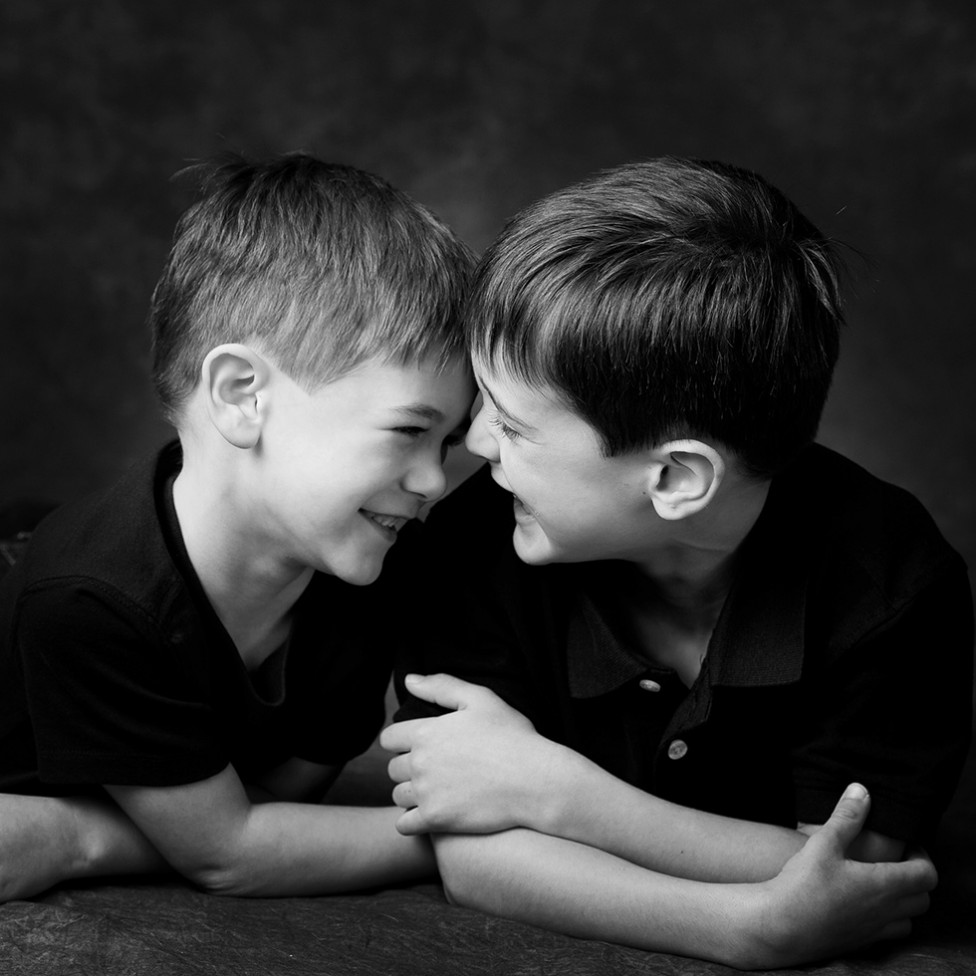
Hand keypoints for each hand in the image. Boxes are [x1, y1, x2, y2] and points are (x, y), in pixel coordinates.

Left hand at [380, 673, 563, 835]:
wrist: (536, 780)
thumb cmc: (512, 736)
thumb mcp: (480, 699)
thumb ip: (441, 686)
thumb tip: (409, 681)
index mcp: (426, 732)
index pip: (388, 738)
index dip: (401, 741)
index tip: (419, 745)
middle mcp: (420, 762)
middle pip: (393, 768)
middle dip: (408, 768)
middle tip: (434, 769)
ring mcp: (427, 793)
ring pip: (398, 796)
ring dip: (411, 794)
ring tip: (436, 791)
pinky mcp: (436, 819)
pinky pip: (405, 825)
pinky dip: (413, 821)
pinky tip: (433, 814)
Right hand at [744, 784, 935, 967]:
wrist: (780, 926)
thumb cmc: (802, 883)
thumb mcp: (823, 842)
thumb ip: (847, 817)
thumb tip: (862, 791)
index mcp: (883, 885)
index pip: (926, 874)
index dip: (922, 856)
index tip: (906, 845)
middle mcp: (885, 911)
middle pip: (923, 899)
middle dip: (915, 878)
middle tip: (896, 861)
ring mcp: (873, 931)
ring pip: (908, 921)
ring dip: (904, 903)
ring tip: (882, 884)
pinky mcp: (859, 943)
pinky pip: (887, 935)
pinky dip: (886, 920)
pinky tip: (862, 905)